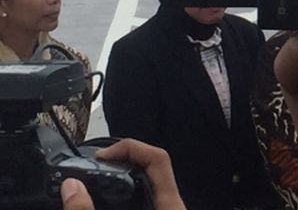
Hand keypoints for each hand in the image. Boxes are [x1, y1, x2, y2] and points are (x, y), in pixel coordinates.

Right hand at [60, 139, 186, 209]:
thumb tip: (72, 188)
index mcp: (169, 205)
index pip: (158, 158)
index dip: (130, 148)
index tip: (102, 155)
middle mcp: (171, 206)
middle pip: (151, 168)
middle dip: (122, 160)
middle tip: (93, 166)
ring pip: (148, 184)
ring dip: (122, 177)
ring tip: (95, 179)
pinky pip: (145, 197)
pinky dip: (124, 193)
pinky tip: (107, 198)